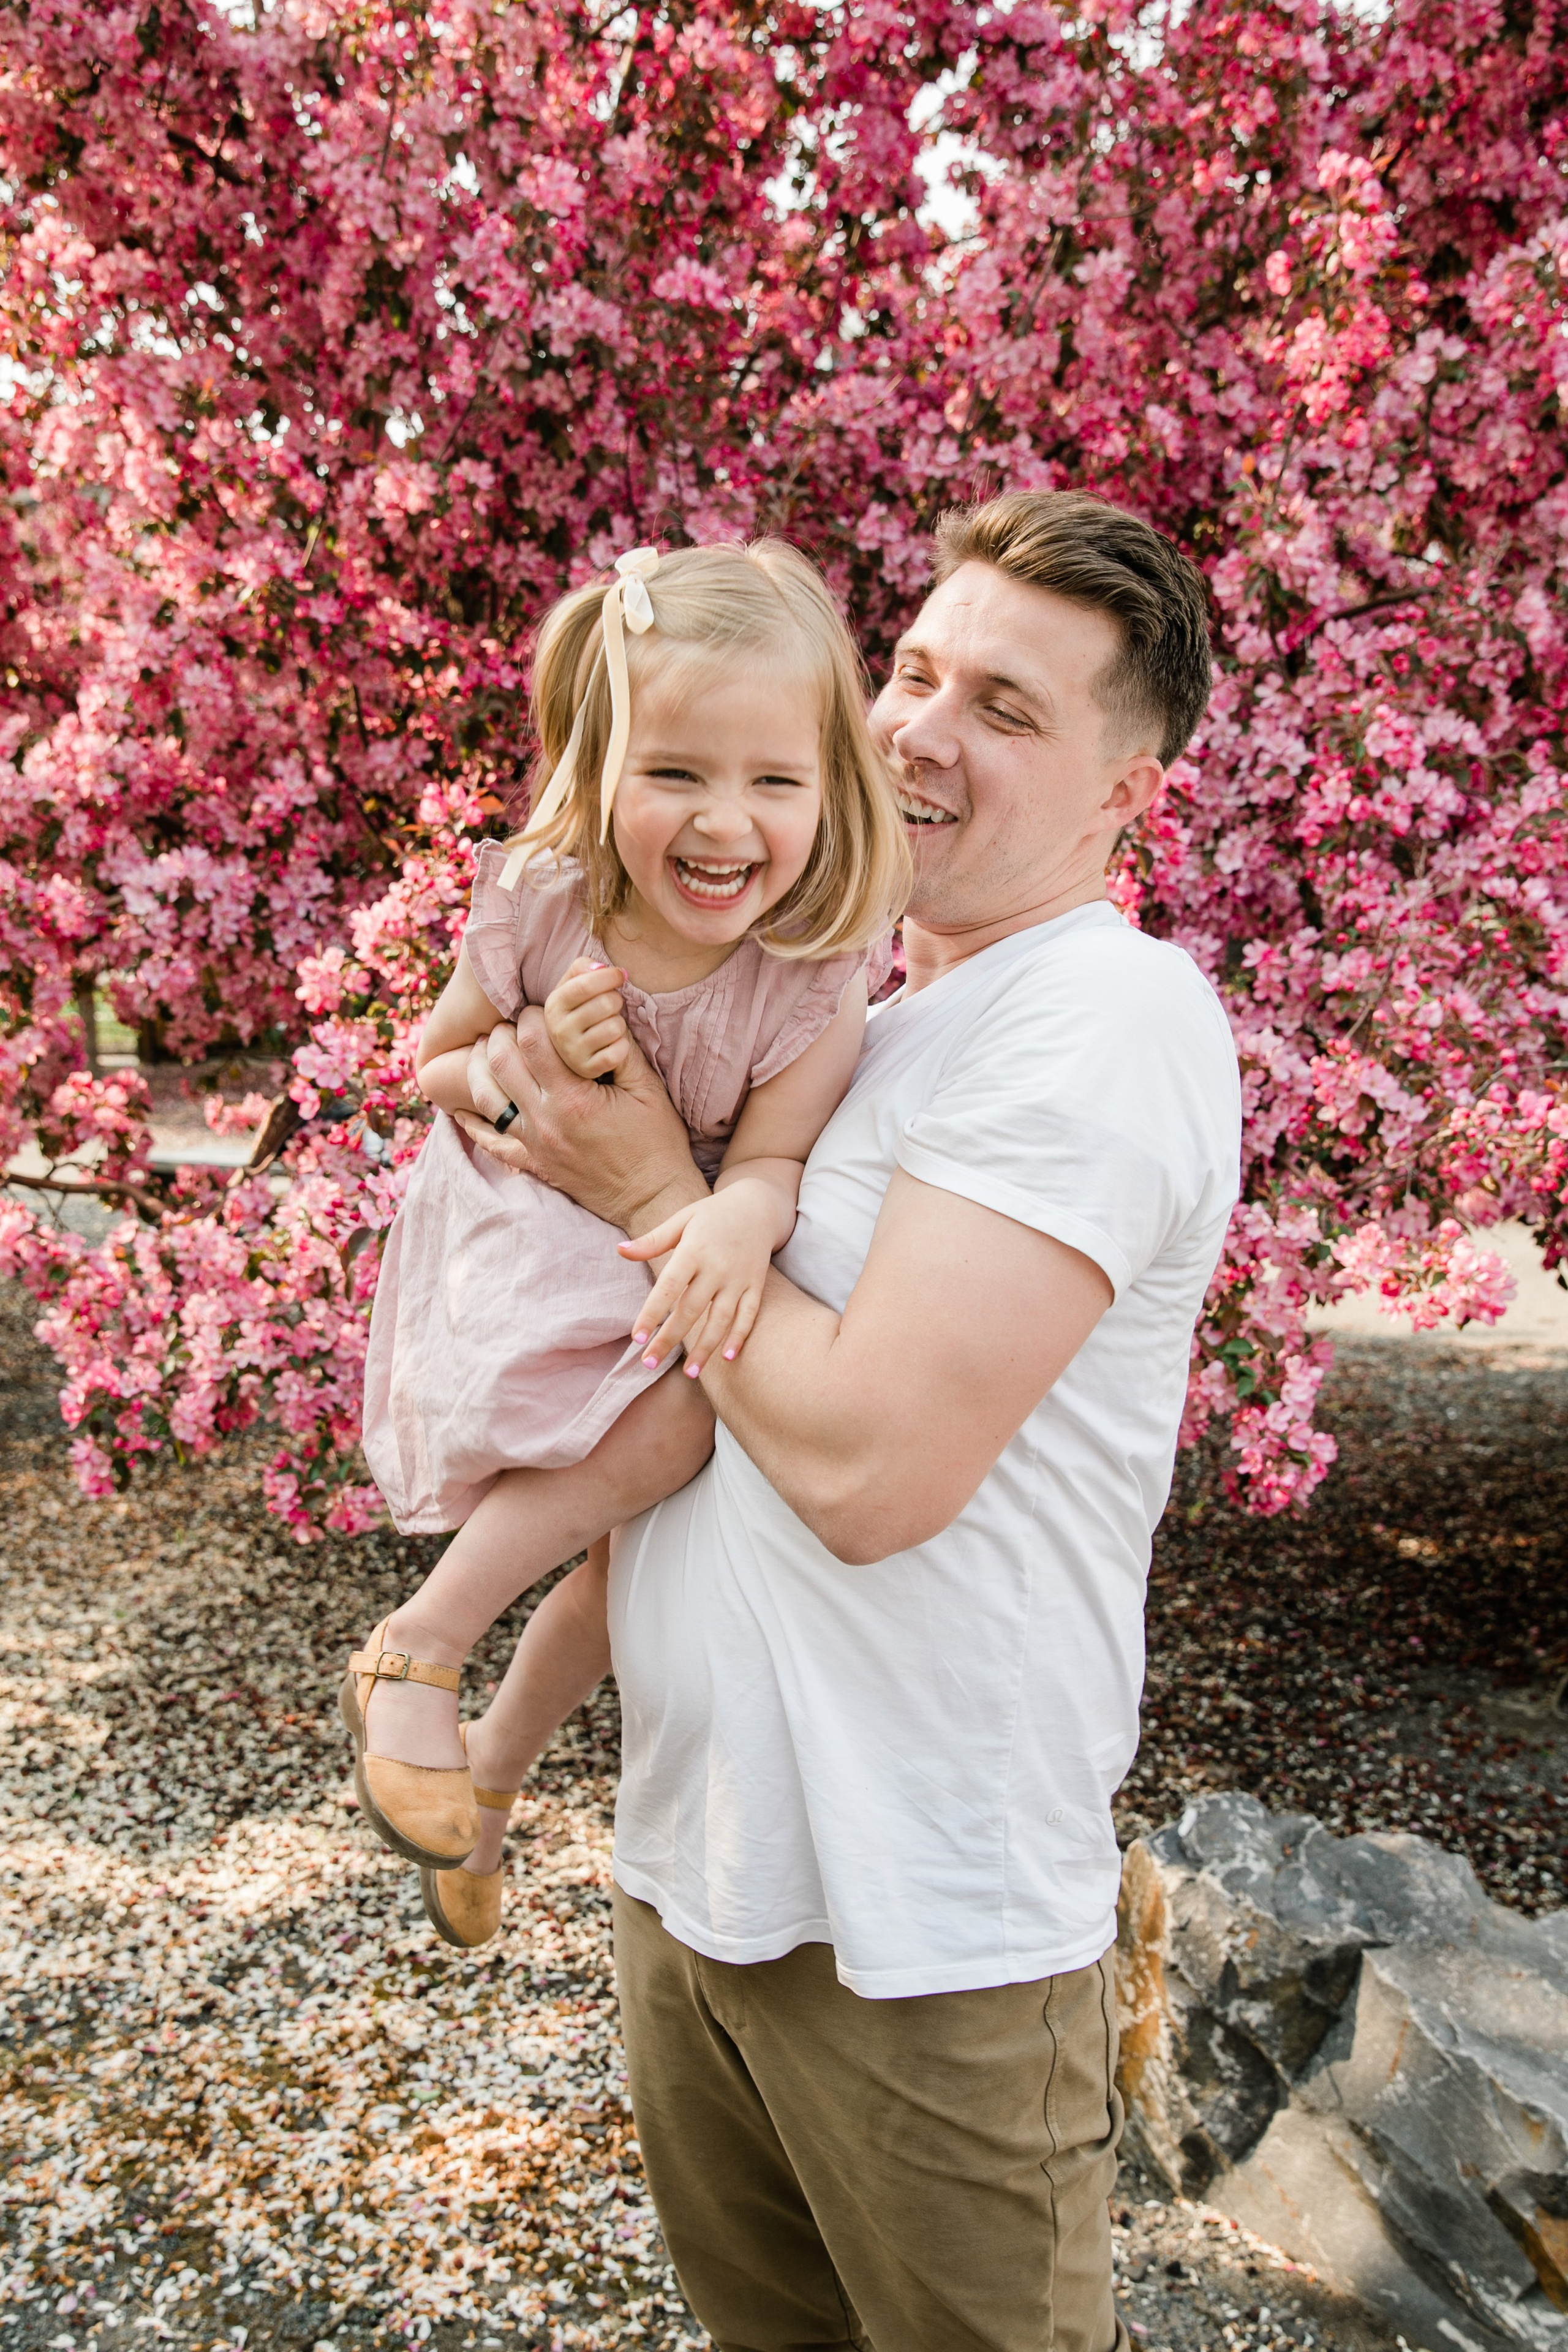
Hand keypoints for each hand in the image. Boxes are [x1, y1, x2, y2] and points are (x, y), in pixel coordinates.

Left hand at [456, 1005, 706, 1235]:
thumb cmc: (657, 1142)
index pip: (533, 1041)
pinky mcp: (532, 1163)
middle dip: (501, 1034)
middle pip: (500, 1062)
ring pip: (485, 1097)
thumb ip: (621, 1049)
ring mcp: (534, 1145)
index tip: (541, 1009)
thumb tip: (603, 1012)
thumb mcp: (648, 1089)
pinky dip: (472, 1122)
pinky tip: (463, 1108)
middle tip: (511, 1024)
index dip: (532, 1015)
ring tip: (487, 1049)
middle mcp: (545, 1121)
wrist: (652, 1197)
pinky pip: (490, 1142)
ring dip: (479, 1067)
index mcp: (574, 1099)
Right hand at [544, 957, 630, 1082]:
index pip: (584, 984)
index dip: (608, 976)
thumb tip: (600, 968)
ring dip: (619, 1024)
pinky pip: (619, 1051)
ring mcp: (572, 1053)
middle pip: (605, 1003)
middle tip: (611, 1006)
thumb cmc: (581, 1009)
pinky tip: (612, 1045)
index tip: (620, 975)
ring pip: (615, 1027)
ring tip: (609, 1026)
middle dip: (616, 1001)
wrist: (575, 1048)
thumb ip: (582, 968)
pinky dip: (622, 1046)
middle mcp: (558, 1030)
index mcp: (554, 1005)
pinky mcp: (588, 1069)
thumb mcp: (573, 986)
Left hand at [620, 1179, 779, 1374]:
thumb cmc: (712, 1215)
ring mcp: (739, 1278)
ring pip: (721, 1318)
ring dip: (706, 1348)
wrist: (758, 1207)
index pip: (669, 1287)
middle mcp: (717, 1266)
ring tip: (689, 1373)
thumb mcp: (682, 1220)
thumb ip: (652, 1240)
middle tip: (649, 1364)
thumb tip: (620, 1251)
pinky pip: (749, 1314)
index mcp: (694, 1249)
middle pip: (691, 1309)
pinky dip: (740, 1336)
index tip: (637, 1339)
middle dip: (670, 1339)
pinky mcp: (755, 1285)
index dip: (653, 1313)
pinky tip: (728, 1358)